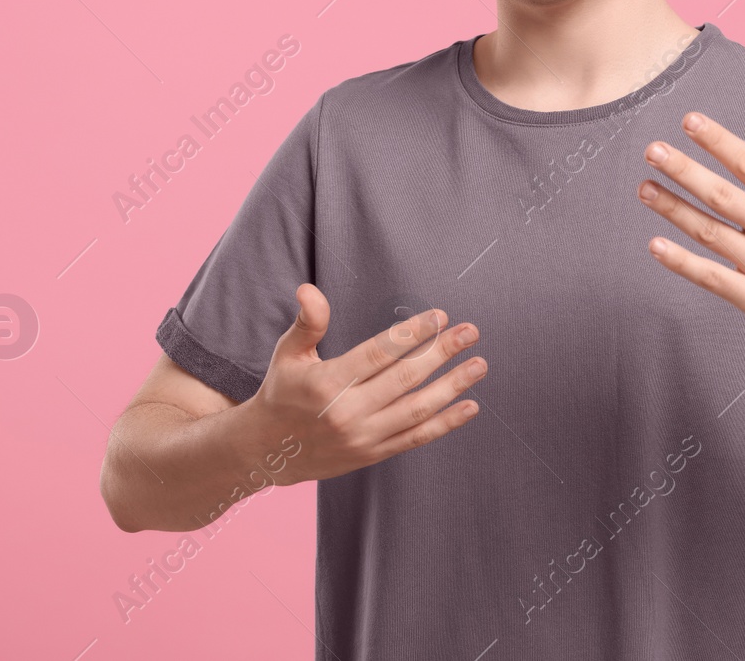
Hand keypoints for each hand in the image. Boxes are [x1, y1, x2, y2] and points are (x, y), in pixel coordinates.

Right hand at [243, 283, 486, 483]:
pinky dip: (445, 424)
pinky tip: (470, 406)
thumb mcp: (288, 354)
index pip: (379, 352)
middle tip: (470, 332)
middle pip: (405, 378)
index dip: (412, 333)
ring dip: (453, 386)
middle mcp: (347, 412)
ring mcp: (363, 437)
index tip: (440, 316)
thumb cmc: (282, 393)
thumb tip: (309, 289)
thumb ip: (308, 323)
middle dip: (442, 352)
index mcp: (327, 382)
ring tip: (479, 364)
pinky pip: (416, 438)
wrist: (265, 452)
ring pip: (417, 409)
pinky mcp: (372, 454)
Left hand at [636, 110, 744, 357]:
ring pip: (709, 233)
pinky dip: (682, 263)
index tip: (690, 121)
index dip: (720, 141)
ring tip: (644, 187)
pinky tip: (654, 245)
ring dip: (673, 210)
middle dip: (685, 171)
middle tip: (652, 150)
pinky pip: (711, 278)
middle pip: (722, 196)